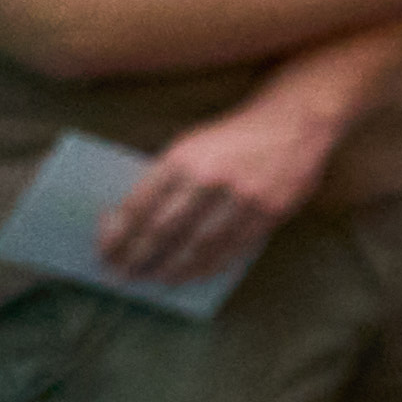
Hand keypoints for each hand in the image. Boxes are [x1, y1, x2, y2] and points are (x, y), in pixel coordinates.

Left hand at [94, 98, 332, 283]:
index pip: (140, 205)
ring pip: (199, 246)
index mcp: (184, 157)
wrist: (296, 121)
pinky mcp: (269, 212)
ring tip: (156, 280)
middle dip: (138, 256)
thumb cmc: (235, 135)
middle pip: (164, 230)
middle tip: (122, 275)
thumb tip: (134, 221)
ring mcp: (243, 198)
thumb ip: (169, 178)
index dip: (119, 233)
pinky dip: (210, 266)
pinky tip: (195, 274)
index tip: (105, 251)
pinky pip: (234, 248)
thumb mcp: (193, 144)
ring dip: (173, 268)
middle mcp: (211, 178)